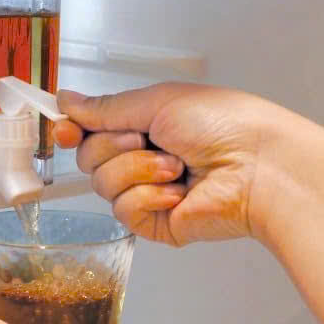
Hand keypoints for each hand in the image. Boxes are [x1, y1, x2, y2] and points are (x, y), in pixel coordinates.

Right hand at [52, 82, 293, 246]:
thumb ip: (104, 107)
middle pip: (87, 157)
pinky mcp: (154, 222)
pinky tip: (178, 191)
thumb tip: (66, 100)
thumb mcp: (156, 101)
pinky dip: (149, 196)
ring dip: (137, 169)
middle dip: (113, 145)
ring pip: (102, 184)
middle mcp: (141, 157)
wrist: (259, 167)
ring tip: (176, 166)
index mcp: (143, 124)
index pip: (89, 130)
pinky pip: (123, 210)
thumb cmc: (223, 125)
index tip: (65, 128)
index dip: (72, 129)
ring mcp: (146, 191)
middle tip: (146, 138)